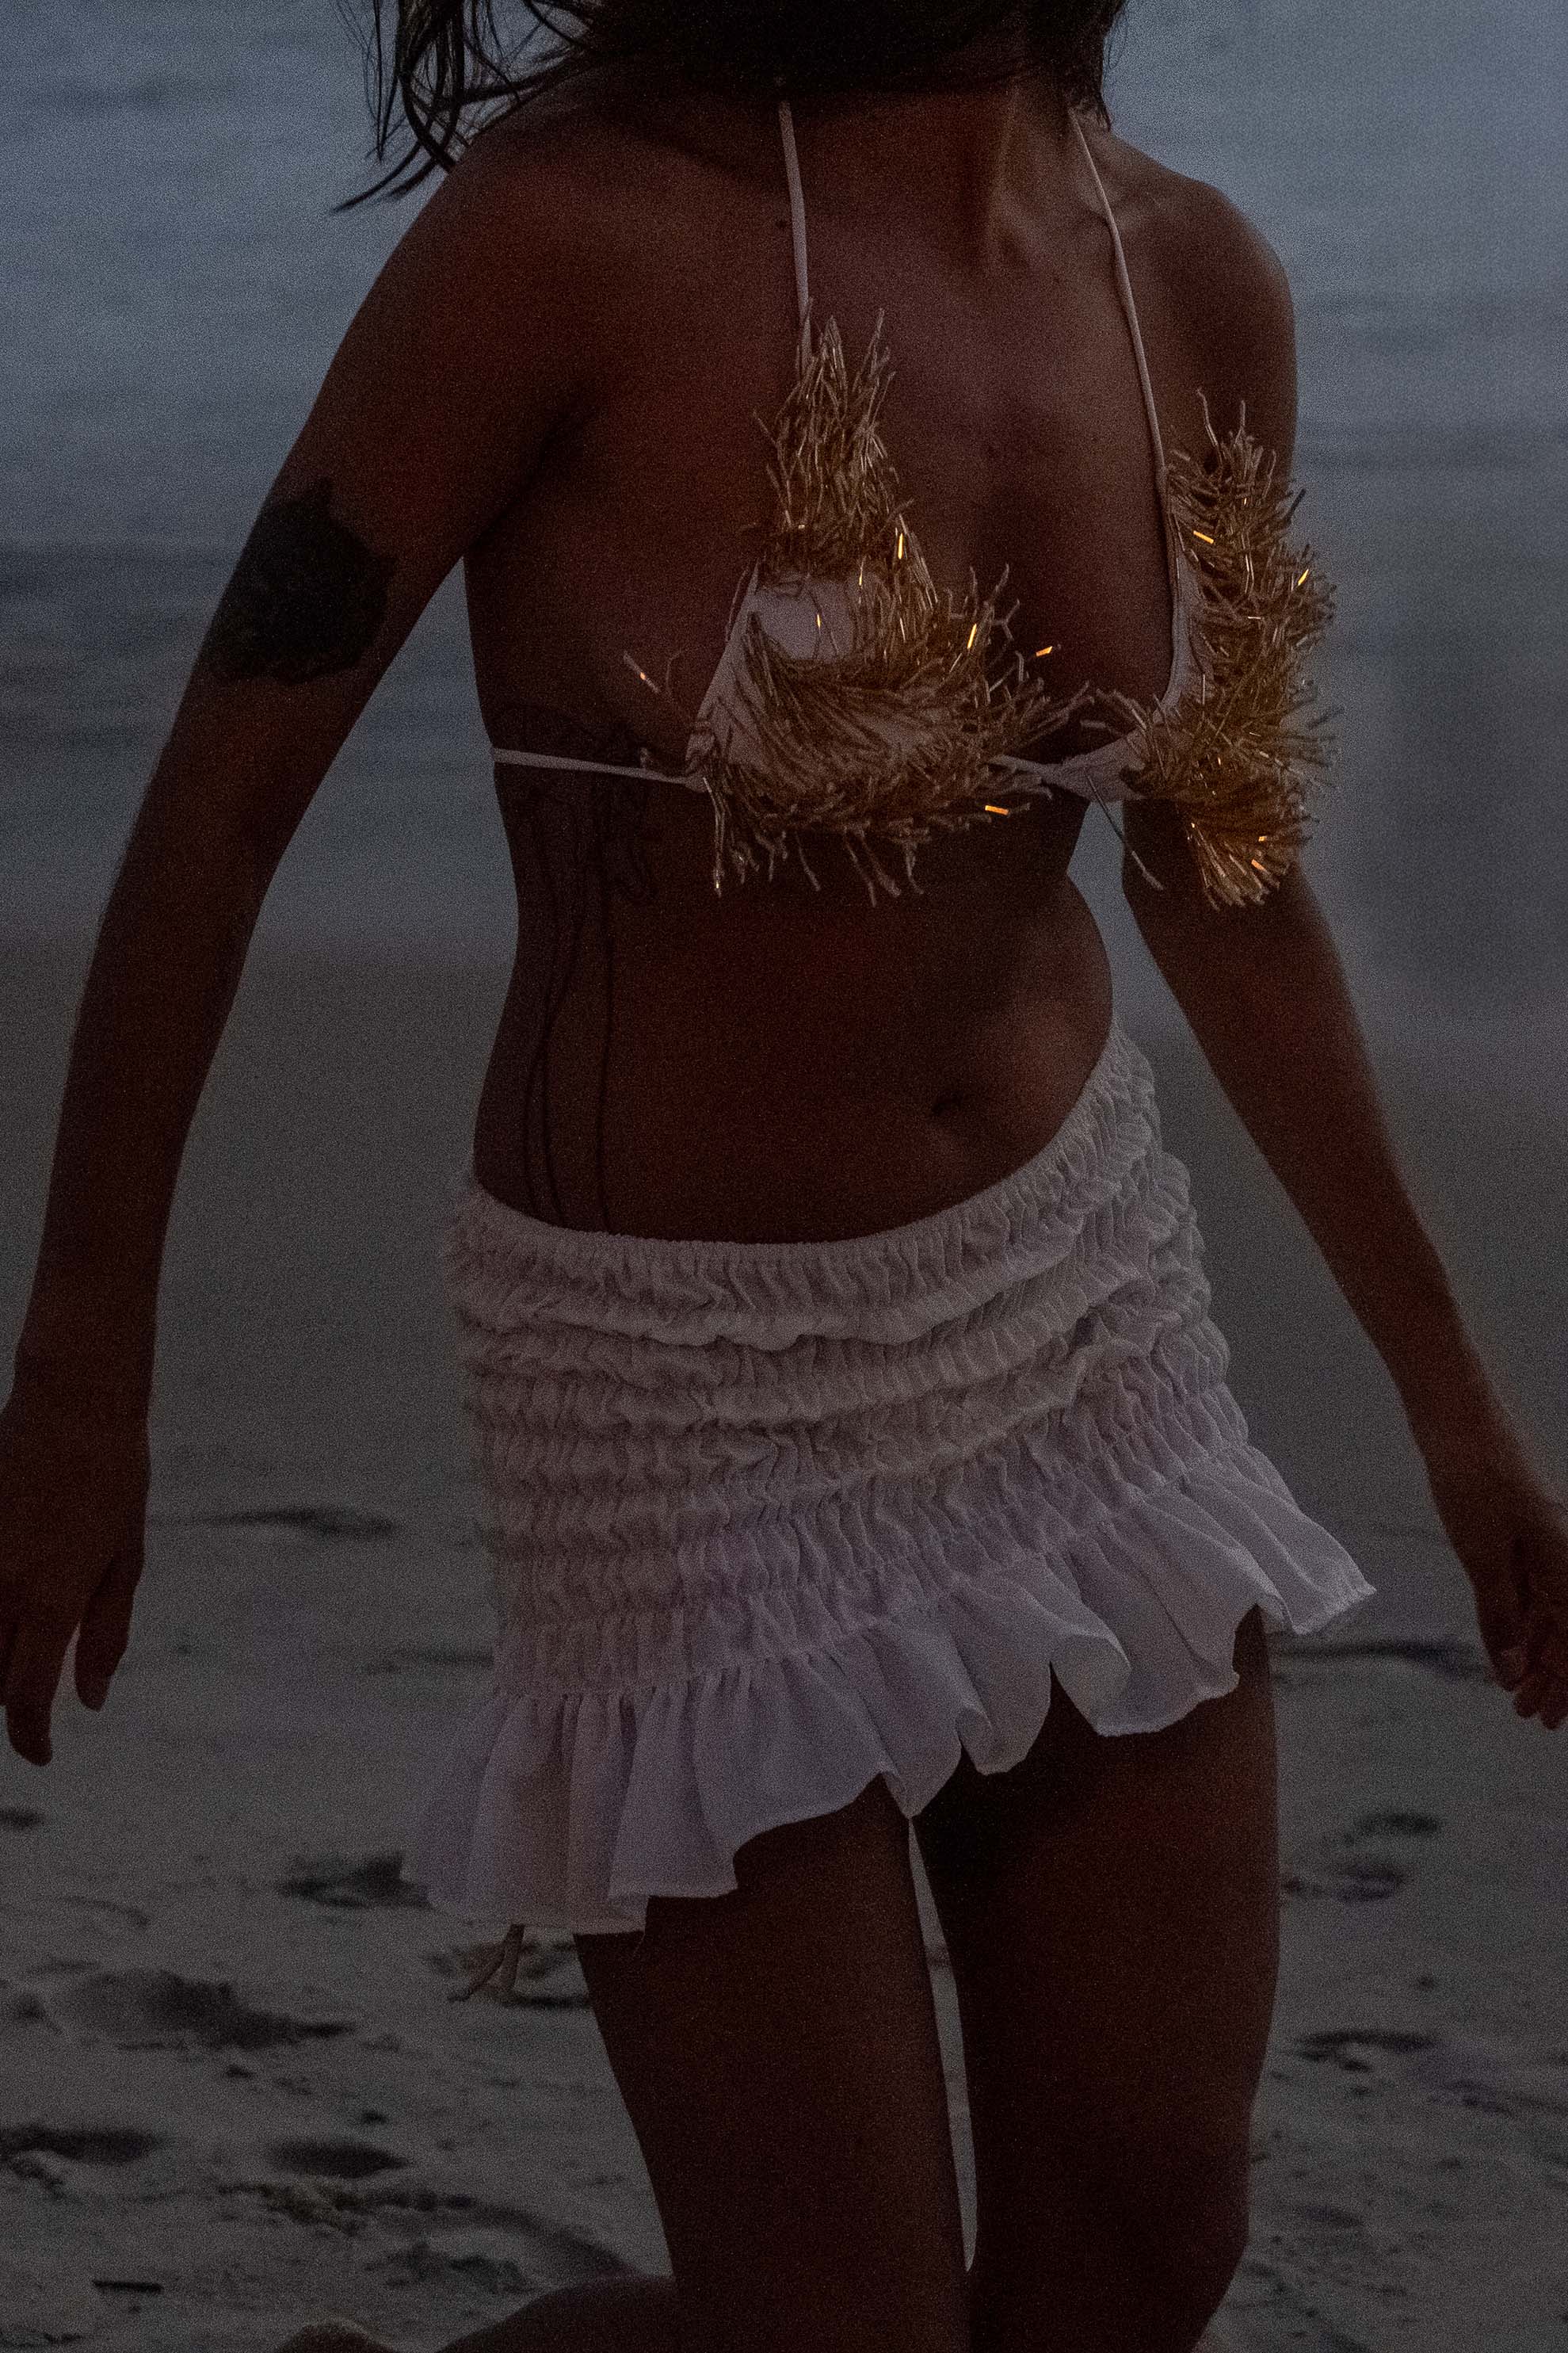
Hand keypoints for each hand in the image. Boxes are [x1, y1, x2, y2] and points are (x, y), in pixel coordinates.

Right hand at [0, 1374, 150, 1764]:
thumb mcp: (125, 1559)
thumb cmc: (114, 1480)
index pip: (25, 1698)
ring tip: (20, 1652)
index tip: (43, 1754)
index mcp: (53, 1599)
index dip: (31, 1738)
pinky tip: (10, 1608)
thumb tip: (91, 1702)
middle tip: (35, 1700)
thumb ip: (105, 1634)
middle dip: (10, 1701)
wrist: (75, 1404)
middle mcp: (5, 1587)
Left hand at [1420, 1414, 1567, 1729]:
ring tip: (1516, 1691)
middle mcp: (1562, 1557)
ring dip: (1536, 1654)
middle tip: (1533, 1716)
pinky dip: (1522, 1621)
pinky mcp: (1518, 1533)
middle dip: (1553, 1677)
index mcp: (1566, 1565)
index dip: (1563, 1684)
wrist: (1459, 1418)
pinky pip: (1531, 1590)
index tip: (1548, 1718)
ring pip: (1549, 1613)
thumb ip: (1501, 1614)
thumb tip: (1512, 1669)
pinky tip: (1509, 1645)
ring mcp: (1541, 1544)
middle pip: (1567, 1632)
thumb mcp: (1483, 1556)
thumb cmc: (1474, 1480)